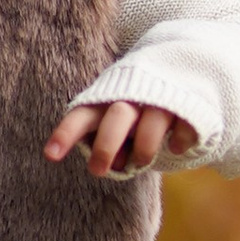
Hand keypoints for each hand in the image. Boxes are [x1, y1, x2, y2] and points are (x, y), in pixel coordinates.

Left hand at [45, 99, 193, 178]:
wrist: (180, 69)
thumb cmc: (135, 106)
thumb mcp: (113, 118)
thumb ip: (106, 141)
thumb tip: (109, 166)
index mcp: (107, 100)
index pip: (82, 115)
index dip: (66, 133)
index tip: (50, 156)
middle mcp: (133, 97)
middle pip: (117, 117)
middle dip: (106, 146)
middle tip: (96, 171)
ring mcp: (162, 100)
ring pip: (152, 123)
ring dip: (144, 149)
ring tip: (141, 162)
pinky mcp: (189, 106)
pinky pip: (183, 127)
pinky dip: (178, 140)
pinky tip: (174, 148)